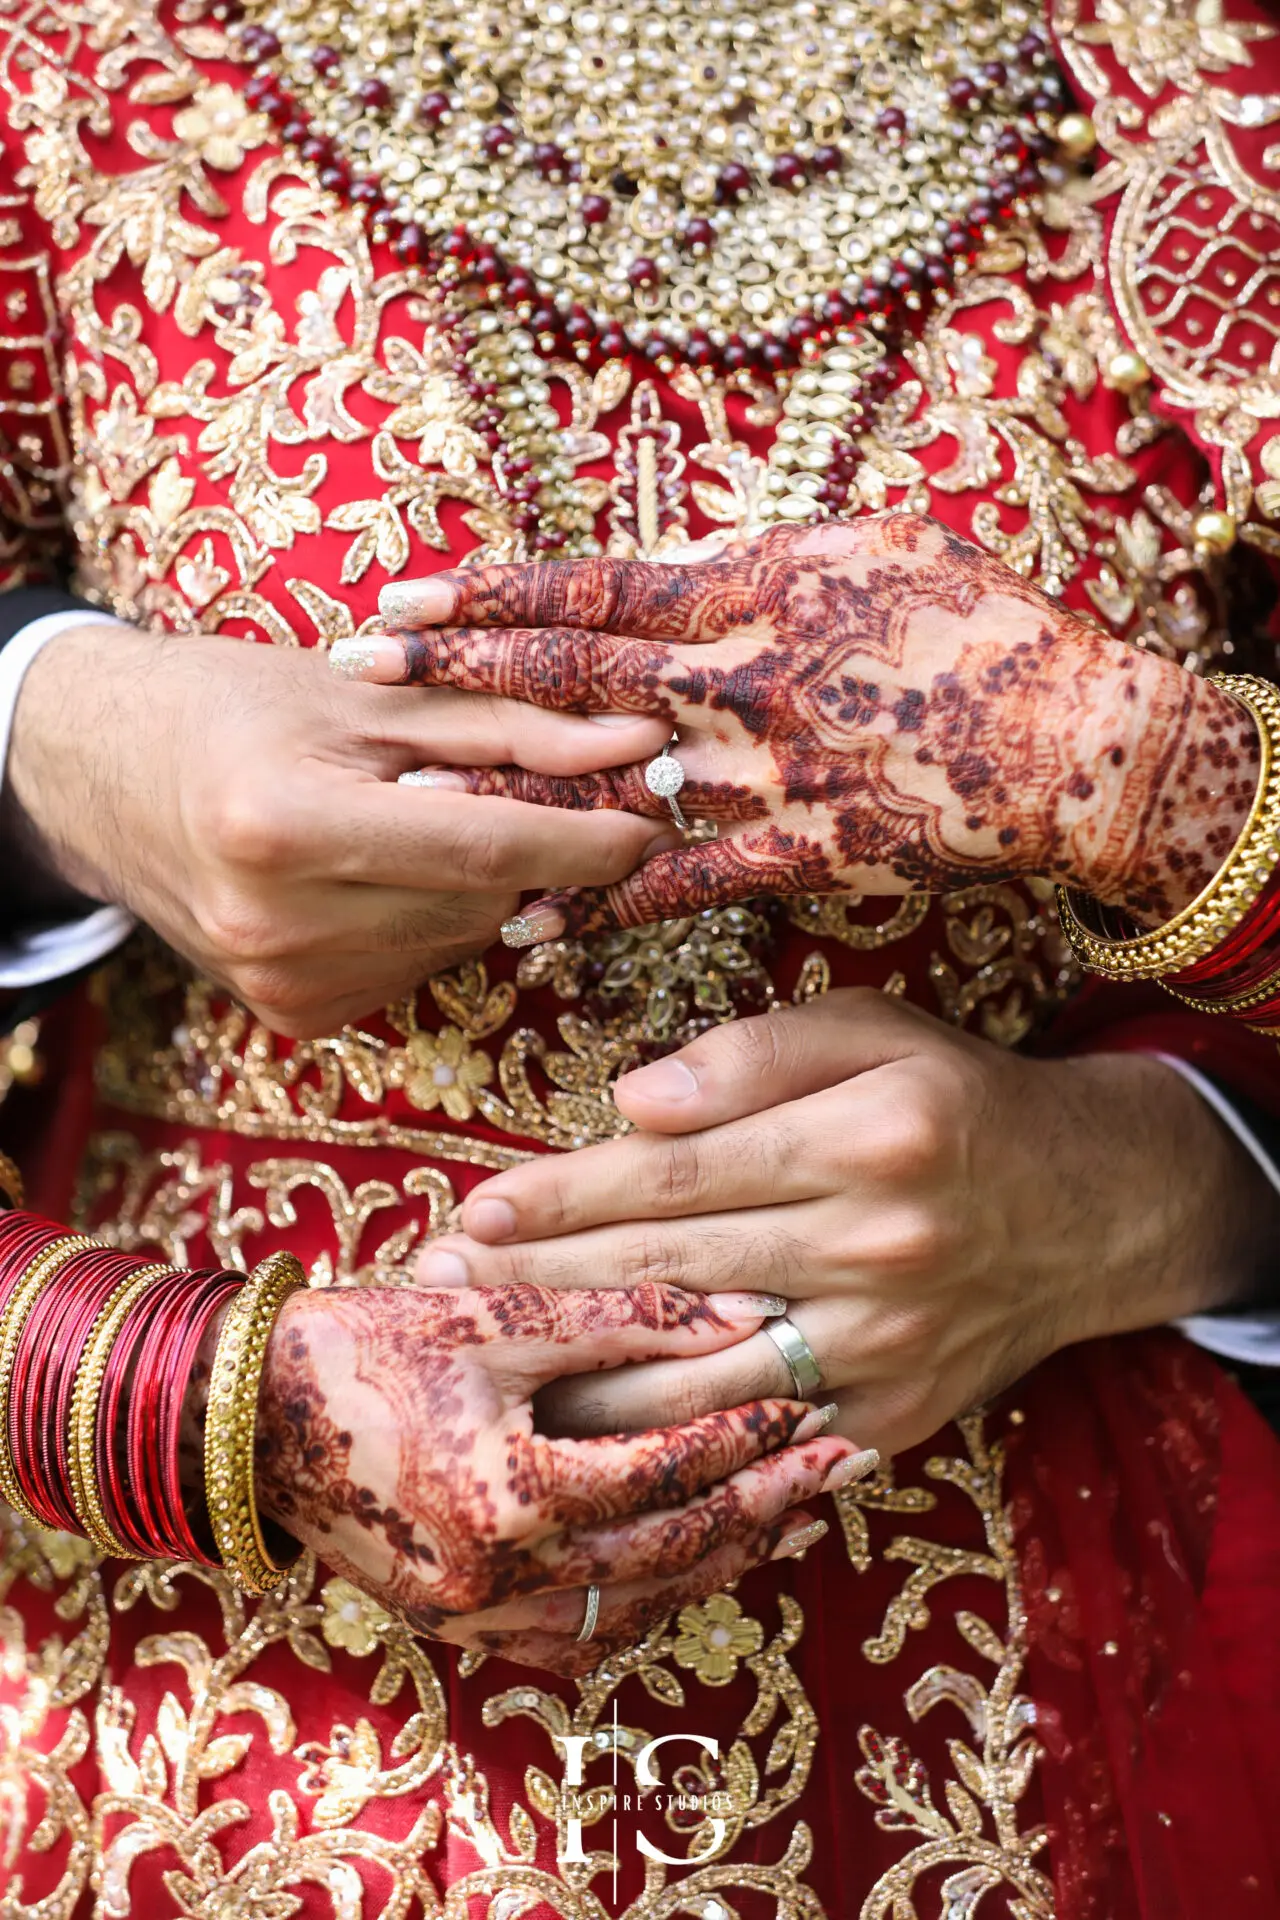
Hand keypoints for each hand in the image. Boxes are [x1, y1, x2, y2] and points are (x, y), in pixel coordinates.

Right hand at [7, 621, 672, 1033]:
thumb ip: (512, 723)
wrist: (108, 776)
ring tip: (430, 817)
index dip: (586, 833)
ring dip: (482, 884)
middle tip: (549, 791)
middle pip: (482, 898)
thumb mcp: (371, 691)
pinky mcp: (295, 1016)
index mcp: (282, 821)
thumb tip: (639, 745)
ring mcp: (282, 983)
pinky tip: (385, 871)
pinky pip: (418, 969)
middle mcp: (275, 922)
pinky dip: (432, 920)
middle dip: (536, 847)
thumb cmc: (235, 705)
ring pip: (461, 940)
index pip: (485, 844)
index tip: (652, 813)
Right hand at [254, 1282, 851, 1674]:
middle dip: (765, 1508)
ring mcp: (477, 1617)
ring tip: (789, 1514)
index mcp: (512, 1497)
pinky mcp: (460, 1626)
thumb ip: (621, 1315)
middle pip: (672, 1559)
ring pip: (636, 1609)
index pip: (668, 1475)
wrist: (242, 1420)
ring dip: (718, 1562)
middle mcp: (501, 1580)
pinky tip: (687, 1564)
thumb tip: (740, 1315)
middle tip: (842, 1465)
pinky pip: (579, 1637)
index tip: (815, 1405)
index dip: (749, 1438)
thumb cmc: (361, 1347)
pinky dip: (644, 1599)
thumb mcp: (492, 1316)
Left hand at [353, 515, 1256, 940]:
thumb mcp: (869, 546)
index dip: (491, 594)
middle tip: (355, 674)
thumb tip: (673, 555)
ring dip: (500, 791)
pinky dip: (598, 900)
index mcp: (755, 590)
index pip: (592, 587)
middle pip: (571, 675)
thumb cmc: (979, 625)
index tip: (403, 596)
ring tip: (401, 803)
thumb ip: (759, 553)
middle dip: (457, 675)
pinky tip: (525, 917)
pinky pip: (676, 882)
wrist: (1076, 739)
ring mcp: (763, 769)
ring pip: (605, 782)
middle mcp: (741, 676)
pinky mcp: (796, 852)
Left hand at [413, 992, 1279, 1458]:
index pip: (680, 1172)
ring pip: (703, 1379)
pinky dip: (678, 1453)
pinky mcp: (892, 1419)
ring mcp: (885, 1349)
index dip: (567, 1195)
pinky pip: (765, 1445)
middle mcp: (875, 1250)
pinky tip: (595, 1454)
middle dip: (543, 1285)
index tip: (476, 1207)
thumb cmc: (957, 1101)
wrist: (1089, 1209)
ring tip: (484, 1380)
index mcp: (866, 1139)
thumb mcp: (877, 1032)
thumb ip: (755, 1054)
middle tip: (439, 1293)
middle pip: (672, 1273)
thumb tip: (634, 1100)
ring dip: (582, 1382)